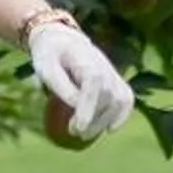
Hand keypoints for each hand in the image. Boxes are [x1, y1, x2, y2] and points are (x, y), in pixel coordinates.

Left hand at [26, 21, 134, 140]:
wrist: (62, 39)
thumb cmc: (50, 54)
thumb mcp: (45, 66)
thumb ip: (59, 85)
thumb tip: (74, 106)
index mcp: (86, 61)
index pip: (93, 87)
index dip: (87, 110)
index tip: (77, 128)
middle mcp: (105, 67)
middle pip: (107, 97)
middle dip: (93, 120)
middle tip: (75, 133)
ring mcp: (113, 73)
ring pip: (119, 101)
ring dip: (105, 121)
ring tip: (86, 133)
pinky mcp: (116, 80)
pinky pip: (126, 98)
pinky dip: (122, 115)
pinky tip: (110, 129)